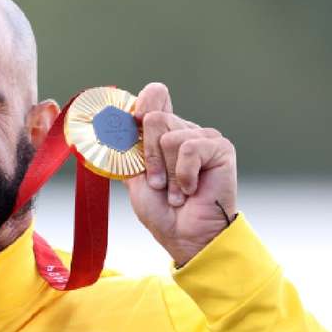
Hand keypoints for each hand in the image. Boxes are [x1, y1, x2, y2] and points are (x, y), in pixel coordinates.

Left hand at [122, 82, 237, 266]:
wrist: (185, 236)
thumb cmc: (162, 211)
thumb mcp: (134, 178)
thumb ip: (126, 151)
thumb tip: (110, 128)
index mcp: (164, 133)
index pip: (155, 95)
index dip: (141, 106)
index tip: (134, 126)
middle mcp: (185, 130)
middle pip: (154, 118)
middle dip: (149, 158)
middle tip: (158, 183)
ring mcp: (204, 137)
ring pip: (169, 137)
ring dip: (167, 173)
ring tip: (176, 192)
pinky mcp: (220, 148)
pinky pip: (189, 148)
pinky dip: (183, 176)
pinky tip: (191, 190)